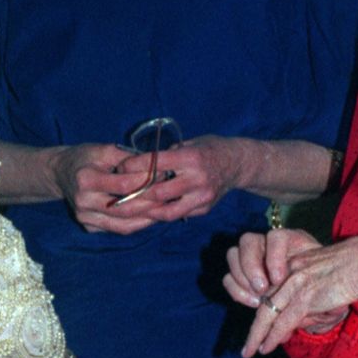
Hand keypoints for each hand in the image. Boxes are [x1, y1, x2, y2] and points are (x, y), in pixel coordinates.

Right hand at [53, 143, 164, 232]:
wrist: (60, 173)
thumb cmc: (84, 157)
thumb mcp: (103, 149)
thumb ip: (128, 158)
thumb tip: (156, 166)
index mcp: (85, 179)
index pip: (123, 185)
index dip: (146, 182)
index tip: (164, 176)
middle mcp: (83, 202)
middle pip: (125, 209)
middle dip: (151, 204)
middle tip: (170, 196)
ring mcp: (84, 218)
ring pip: (123, 225)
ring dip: (147, 219)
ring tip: (165, 209)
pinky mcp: (88, 227)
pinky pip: (117, 230)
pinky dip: (136, 224)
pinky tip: (150, 216)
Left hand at [117, 134, 243, 221]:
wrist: (237, 163)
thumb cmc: (209, 149)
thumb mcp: (189, 143)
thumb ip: (168, 155)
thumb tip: (140, 164)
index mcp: (190, 158)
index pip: (155, 164)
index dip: (134, 166)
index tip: (120, 167)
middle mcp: (197, 179)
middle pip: (158, 192)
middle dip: (136, 192)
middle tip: (120, 191)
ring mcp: (201, 197)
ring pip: (166, 211)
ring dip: (147, 209)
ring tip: (131, 207)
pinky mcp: (204, 208)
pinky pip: (178, 214)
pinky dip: (161, 213)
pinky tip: (149, 210)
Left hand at [226, 229, 357, 356]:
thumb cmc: (352, 270)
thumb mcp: (323, 278)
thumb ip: (309, 297)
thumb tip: (300, 321)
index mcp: (292, 267)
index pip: (271, 293)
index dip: (264, 314)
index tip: (259, 331)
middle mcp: (289, 274)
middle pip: (265, 304)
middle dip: (255, 328)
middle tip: (247, 346)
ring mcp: (295, 285)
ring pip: (268, 314)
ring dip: (258, 336)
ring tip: (250, 351)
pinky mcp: (305, 297)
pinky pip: (284, 321)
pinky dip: (273, 337)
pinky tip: (266, 347)